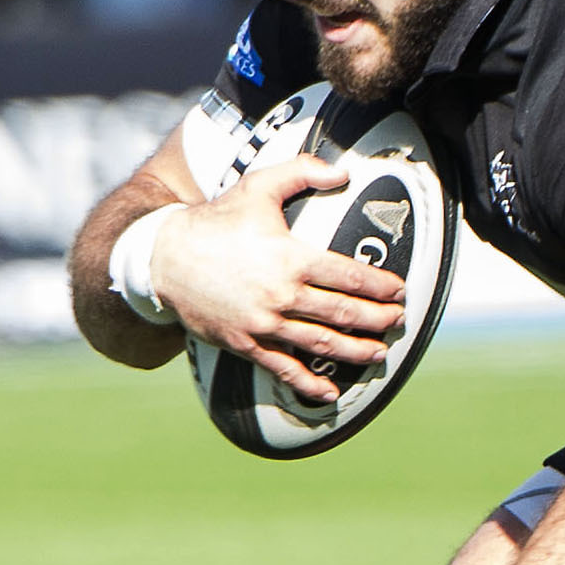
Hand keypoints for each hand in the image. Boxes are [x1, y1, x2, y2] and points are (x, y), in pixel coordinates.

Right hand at [147, 152, 404, 400]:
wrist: (164, 257)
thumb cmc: (216, 220)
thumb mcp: (258, 186)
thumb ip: (302, 172)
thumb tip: (343, 171)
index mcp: (290, 258)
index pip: (348, 276)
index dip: (379, 286)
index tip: (399, 290)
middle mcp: (281, 294)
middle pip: (343, 313)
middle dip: (377, 320)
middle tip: (398, 320)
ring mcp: (263, 323)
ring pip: (320, 343)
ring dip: (355, 351)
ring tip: (379, 353)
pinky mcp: (245, 343)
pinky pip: (283, 368)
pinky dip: (308, 383)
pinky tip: (330, 393)